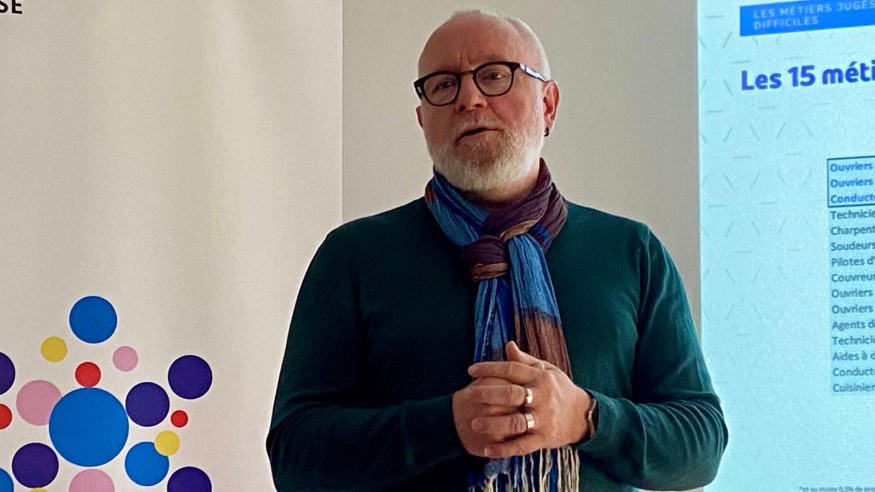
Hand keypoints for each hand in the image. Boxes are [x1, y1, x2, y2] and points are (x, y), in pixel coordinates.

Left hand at [466, 341, 590, 458]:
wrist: (582, 415)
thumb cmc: (559, 389)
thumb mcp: (547, 370)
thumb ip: (525, 360)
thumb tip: (507, 345)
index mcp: (540, 377)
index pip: (512, 369)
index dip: (490, 368)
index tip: (470, 371)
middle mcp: (542, 397)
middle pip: (512, 394)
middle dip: (488, 394)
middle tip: (469, 395)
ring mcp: (543, 419)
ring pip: (516, 422)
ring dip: (494, 423)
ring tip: (474, 423)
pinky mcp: (544, 439)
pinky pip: (522, 446)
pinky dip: (505, 449)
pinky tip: (488, 450)